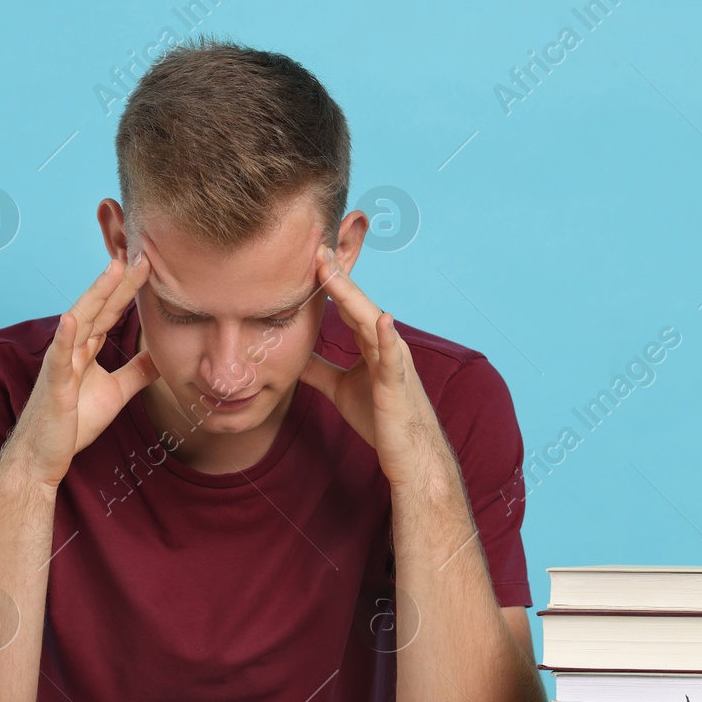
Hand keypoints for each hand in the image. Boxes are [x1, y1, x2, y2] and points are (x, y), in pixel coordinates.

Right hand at [10, 254, 158, 488]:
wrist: (43, 456)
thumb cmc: (73, 423)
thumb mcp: (116, 393)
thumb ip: (137, 372)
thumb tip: (162, 355)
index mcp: (85, 349)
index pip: (110, 311)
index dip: (128, 288)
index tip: (148, 263)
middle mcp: (71, 349)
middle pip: (98, 308)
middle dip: (119, 281)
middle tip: (141, 253)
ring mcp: (60, 365)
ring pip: (79, 322)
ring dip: (96, 295)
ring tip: (114, 269)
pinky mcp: (53, 387)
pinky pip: (58, 358)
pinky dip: (64, 337)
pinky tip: (72, 318)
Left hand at [298, 245, 444, 487]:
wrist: (409, 454)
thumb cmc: (380, 418)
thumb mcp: (339, 388)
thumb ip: (319, 369)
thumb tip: (292, 355)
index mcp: (371, 343)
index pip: (347, 305)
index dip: (329, 281)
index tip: (309, 255)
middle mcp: (385, 344)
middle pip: (357, 304)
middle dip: (338, 276)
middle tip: (316, 247)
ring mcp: (394, 361)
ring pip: (370, 321)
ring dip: (352, 295)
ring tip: (332, 270)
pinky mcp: (397, 384)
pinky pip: (392, 358)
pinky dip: (387, 337)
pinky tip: (381, 317)